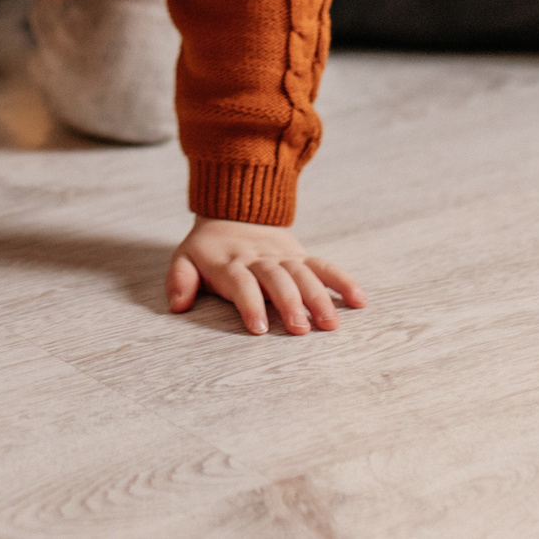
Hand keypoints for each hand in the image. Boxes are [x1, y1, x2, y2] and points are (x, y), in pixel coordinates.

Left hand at [166, 218, 367, 335]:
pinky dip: (343, 281)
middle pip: (277, 280)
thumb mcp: (184, 258)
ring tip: (331, 324)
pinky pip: (324, 266)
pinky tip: (360, 301)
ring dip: (319, 298)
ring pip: (304, 275)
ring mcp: (283, 257)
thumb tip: (178, 306)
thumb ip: (180, 280)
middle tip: (300, 329)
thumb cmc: (208, 248)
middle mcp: (259, 259)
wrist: (234, 208)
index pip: (241, 284)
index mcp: (230, 263)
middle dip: (289, 304)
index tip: (259, 327)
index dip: (250, 304)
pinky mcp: (301, 255)